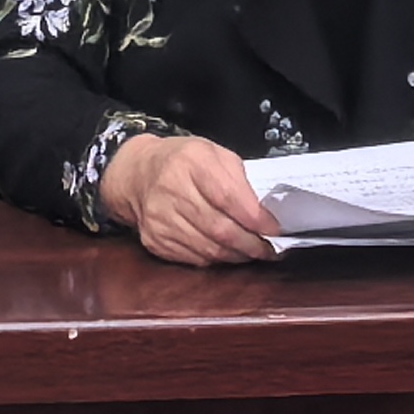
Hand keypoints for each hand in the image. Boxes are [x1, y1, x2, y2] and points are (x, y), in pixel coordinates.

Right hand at [97, 133, 280, 265]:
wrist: (138, 174)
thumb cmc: (184, 161)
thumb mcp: (213, 153)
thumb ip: (238, 179)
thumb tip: (262, 214)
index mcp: (192, 161)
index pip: (228, 196)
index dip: (255, 218)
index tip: (275, 229)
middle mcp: (172, 190)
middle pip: (219, 228)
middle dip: (251, 244)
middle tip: (271, 250)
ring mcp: (160, 219)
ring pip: (208, 249)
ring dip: (237, 256)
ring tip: (254, 254)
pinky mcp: (155, 240)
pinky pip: (194, 258)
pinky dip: (217, 260)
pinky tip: (229, 255)